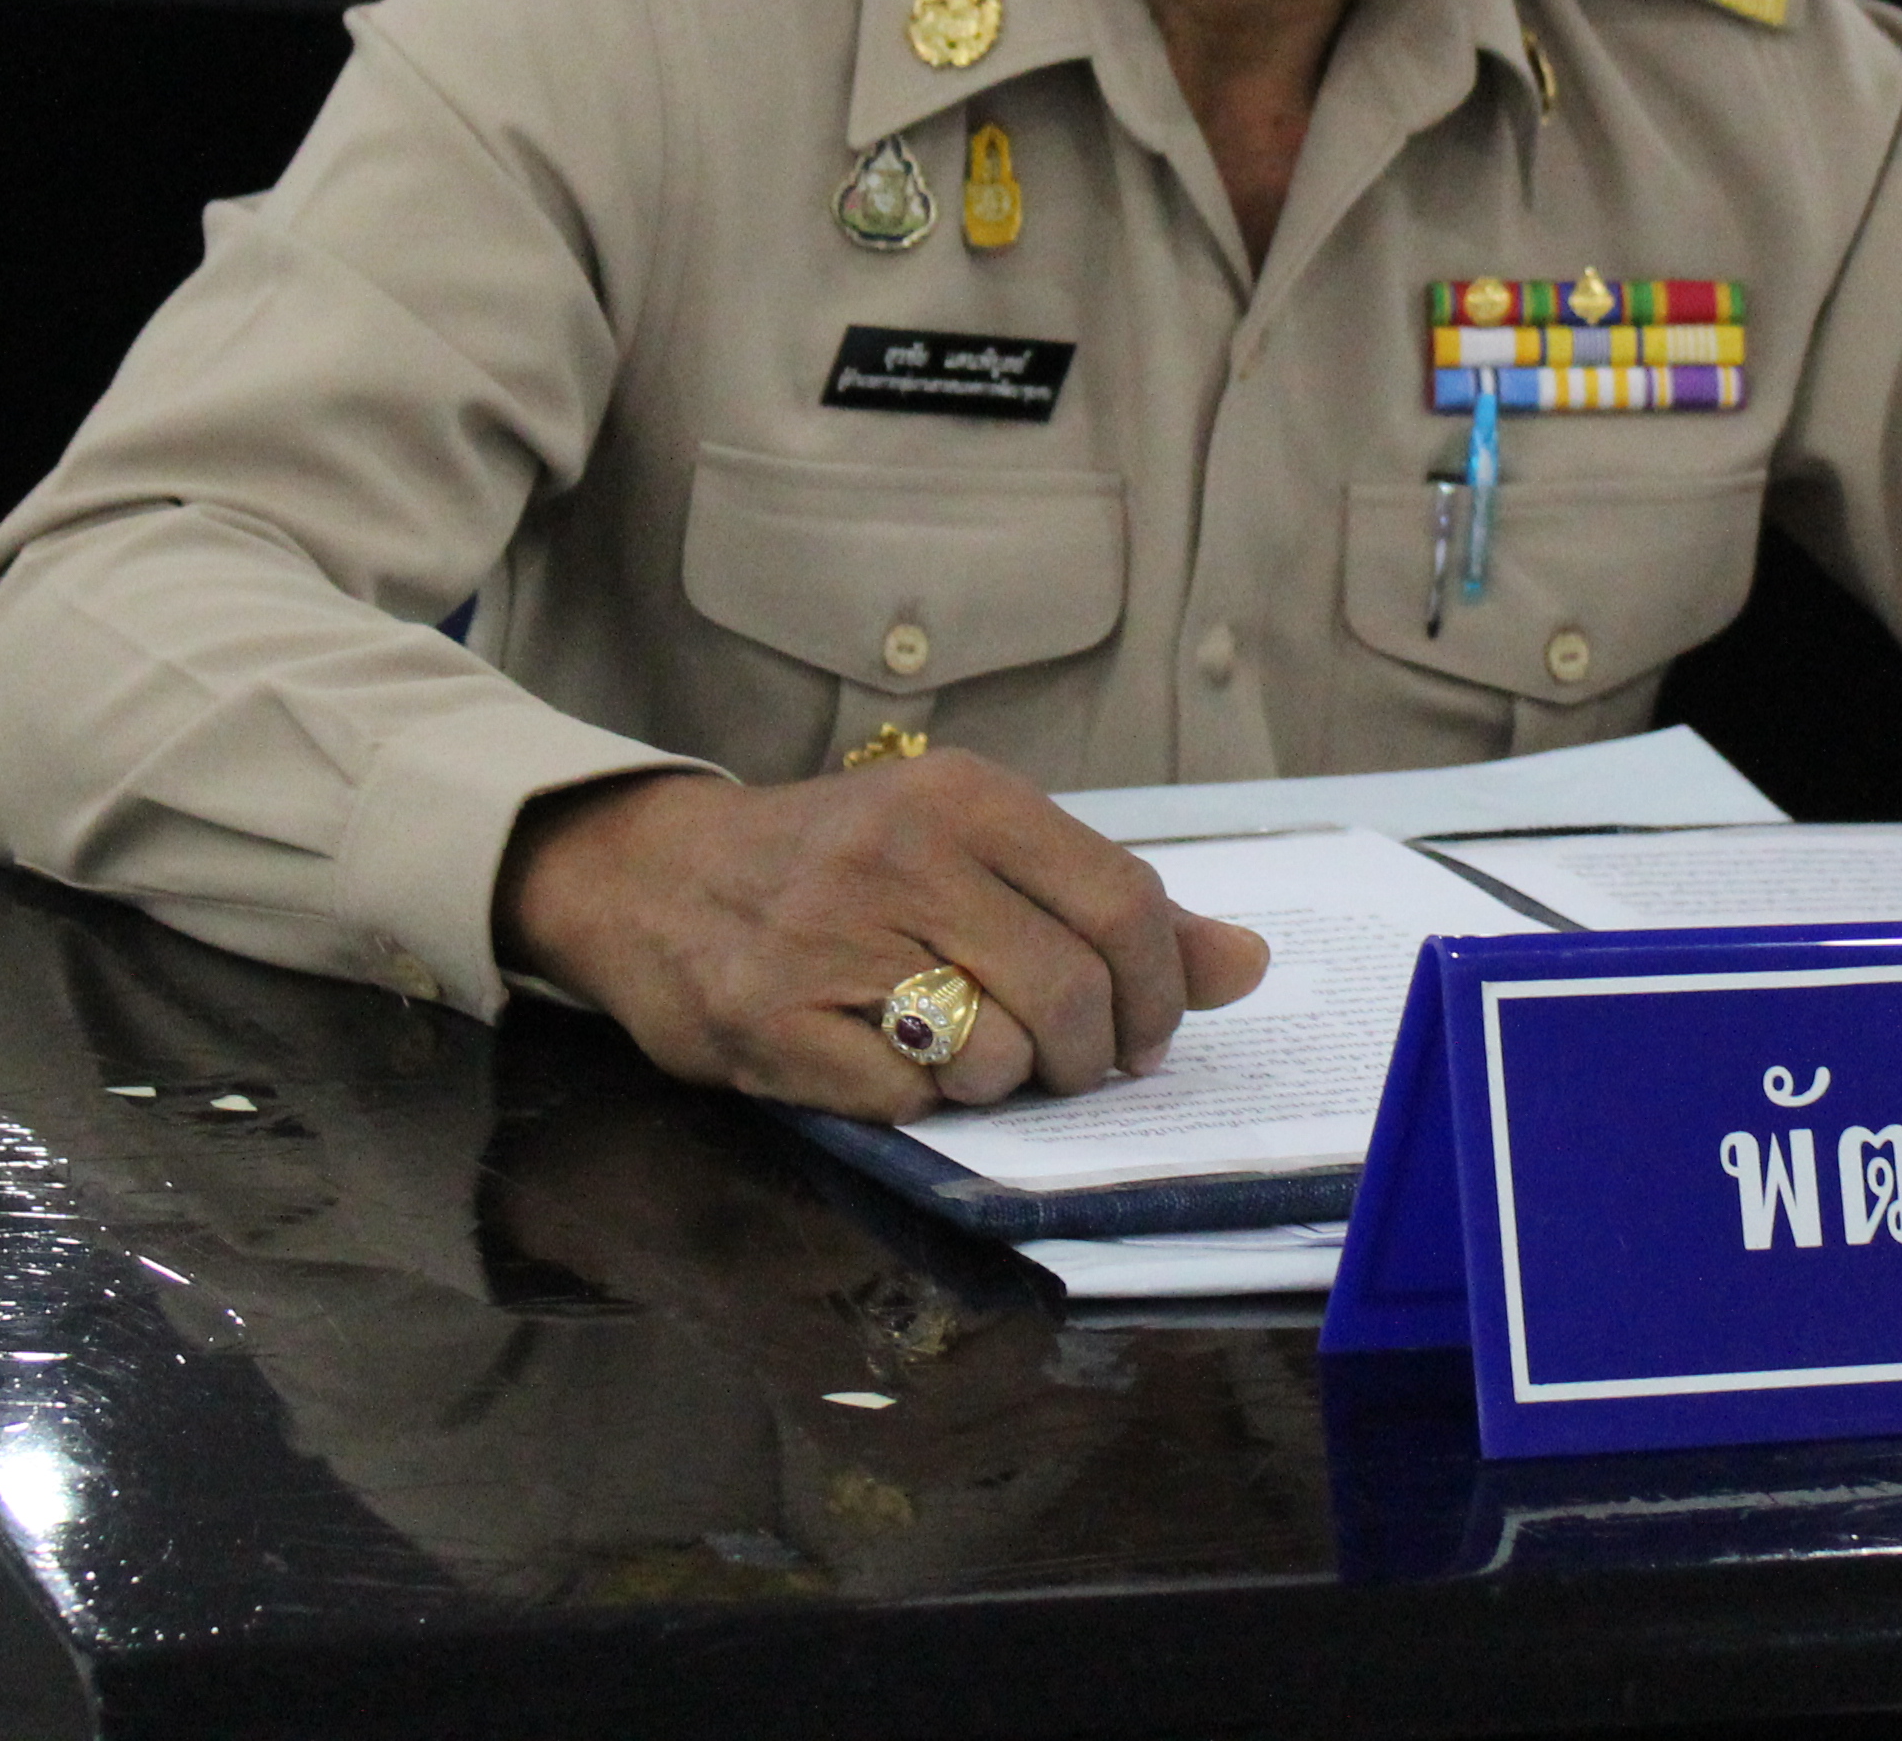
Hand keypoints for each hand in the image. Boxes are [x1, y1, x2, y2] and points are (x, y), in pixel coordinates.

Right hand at [493, 752, 1271, 1119]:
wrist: (653, 875)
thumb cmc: (838, 867)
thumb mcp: (973, 851)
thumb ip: (1108, 906)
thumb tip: (1248, 965)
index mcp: (965, 798)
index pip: (1124, 904)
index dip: (1162, 991)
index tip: (1146, 1033)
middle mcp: (901, 854)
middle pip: (1072, 991)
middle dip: (1091, 1056)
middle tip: (1070, 1065)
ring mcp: (830, 938)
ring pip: (997, 1054)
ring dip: (1003, 1080)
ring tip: (964, 1051)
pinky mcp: (772, 1021)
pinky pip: (908, 1099)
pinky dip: (920, 1103)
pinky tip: (888, 1061)